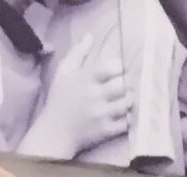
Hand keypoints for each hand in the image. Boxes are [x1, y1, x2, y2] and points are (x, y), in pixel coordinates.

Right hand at [20, 25, 130, 157]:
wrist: (56, 131)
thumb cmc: (60, 98)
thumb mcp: (64, 71)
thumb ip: (78, 52)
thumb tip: (90, 36)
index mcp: (85, 79)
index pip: (109, 67)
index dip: (120, 66)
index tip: (122, 69)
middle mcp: (95, 96)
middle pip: (122, 85)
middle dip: (129, 83)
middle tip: (130, 83)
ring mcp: (102, 114)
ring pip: (127, 104)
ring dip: (131, 99)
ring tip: (130, 97)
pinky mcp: (106, 130)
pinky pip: (126, 123)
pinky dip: (130, 118)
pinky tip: (128, 114)